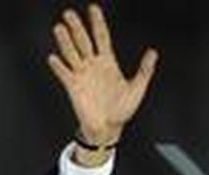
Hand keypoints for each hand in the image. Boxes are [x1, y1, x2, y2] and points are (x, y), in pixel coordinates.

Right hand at [46, 4, 157, 147]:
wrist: (109, 128)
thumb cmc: (122, 109)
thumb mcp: (137, 88)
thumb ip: (145, 70)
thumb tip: (153, 52)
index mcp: (108, 63)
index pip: (101, 37)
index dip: (97, 23)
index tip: (93, 8)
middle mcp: (92, 65)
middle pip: (83, 41)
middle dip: (77, 28)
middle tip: (69, 13)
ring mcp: (81, 74)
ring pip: (72, 53)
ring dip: (65, 42)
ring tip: (59, 28)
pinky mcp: (73, 86)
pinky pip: (64, 74)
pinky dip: (59, 66)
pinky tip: (54, 58)